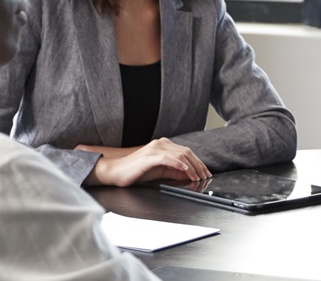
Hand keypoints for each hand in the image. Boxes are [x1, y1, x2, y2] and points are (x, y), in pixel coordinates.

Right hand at [83, 138, 210, 186]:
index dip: (199, 163)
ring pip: (180, 155)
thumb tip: (191, 174)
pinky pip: (168, 159)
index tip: (206, 173)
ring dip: (192, 167)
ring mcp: (155, 149)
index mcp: (163, 146)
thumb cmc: (135, 172)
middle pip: (186, 152)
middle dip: (199, 165)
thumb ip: (175, 171)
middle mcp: (160, 144)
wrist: (115, 172)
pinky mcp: (149, 157)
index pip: (187, 152)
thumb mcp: (160, 171)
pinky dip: (179, 164)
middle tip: (205, 176)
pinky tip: (186, 170)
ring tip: (197, 176)